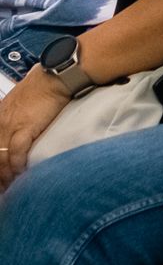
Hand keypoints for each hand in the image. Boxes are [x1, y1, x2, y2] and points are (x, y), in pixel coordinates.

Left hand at [0, 68, 69, 187]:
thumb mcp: (23, 101)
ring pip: (1, 158)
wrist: (56, 76)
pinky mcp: (24, 128)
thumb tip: (25, 130)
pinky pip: (16, 153)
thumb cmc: (45, 86)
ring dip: (5, 175)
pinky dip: (17, 166)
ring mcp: (10, 126)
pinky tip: (21, 174)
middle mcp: (0, 123)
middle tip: (3, 188)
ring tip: (11, 186)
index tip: (0, 175)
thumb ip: (18, 117)